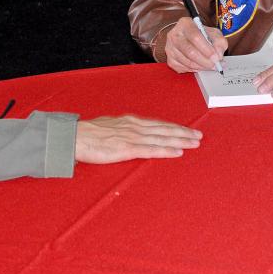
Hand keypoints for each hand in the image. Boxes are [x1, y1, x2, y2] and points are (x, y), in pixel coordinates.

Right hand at [75, 115, 201, 163]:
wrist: (75, 137)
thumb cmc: (88, 133)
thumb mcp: (109, 126)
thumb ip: (122, 129)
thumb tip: (128, 133)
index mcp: (130, 121)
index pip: (157, 124)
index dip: (173, 127)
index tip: (186, 129)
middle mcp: (135, 126)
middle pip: (164, 129)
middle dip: (183, 132)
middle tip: (198, 136)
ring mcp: (132, 137)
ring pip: (162, 138)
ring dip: (180, 140)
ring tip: (194, 143)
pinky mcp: (127, 148)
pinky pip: (151, 150)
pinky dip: (167, 150)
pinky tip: (178, 152)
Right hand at [165, 17, 226, 72]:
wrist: (188, 38)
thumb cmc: (202, 35)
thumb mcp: (213, 33)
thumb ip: (219, 42)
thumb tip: (218, 55)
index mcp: (185, 24)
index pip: (195, 37)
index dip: (207, 49)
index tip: (216, 57)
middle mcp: (174, 34)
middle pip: (189, 51)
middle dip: (205, 61)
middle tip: (215, 65)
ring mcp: (170, 47)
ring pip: (186, 62)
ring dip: (201, 66)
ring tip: (210, 66)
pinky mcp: (169, 59)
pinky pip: (183, 68)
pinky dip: (194, 70)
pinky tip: (200, 66)